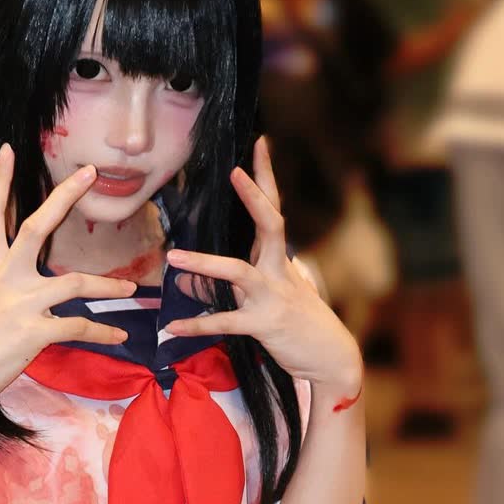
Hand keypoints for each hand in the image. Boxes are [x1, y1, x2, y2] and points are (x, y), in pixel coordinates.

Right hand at [0, 144, 136, 417]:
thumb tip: (14, 270)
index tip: (8, 150)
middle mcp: (4, 278)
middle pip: (35, 226)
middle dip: (64, 197)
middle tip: (91, 173)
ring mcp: (21, 304)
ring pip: (76, 283)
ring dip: (109, 286)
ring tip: (130, 289)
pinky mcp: (34, 333)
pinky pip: (79, 326)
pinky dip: (103, 332)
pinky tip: (119, 336)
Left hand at [165, 136, 361, 390]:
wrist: (331, 359)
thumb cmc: (299, 325)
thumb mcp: (261, 301)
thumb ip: (222, 289)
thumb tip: (186, 280)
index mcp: (279, 259)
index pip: (273, 209)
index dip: (266, 177)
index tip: (259, 143)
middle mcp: (279, 270)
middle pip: (270, 224)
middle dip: (254, 197)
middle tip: (234, 171)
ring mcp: (273, 296)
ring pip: (238, 272)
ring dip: (204, 265)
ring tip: (173, 259)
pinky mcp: (265, 325)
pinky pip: (225, 322)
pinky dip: (196, 325)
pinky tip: (171, 328)